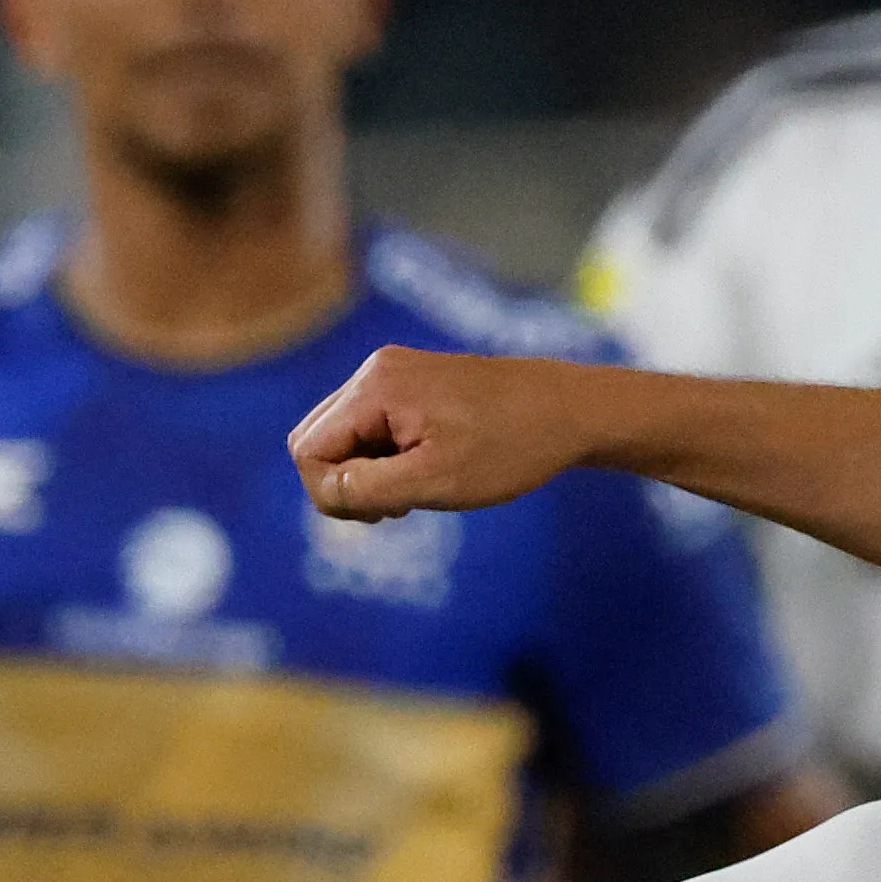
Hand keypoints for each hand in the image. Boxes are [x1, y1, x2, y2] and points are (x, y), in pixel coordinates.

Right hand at [290, 344, 594, 520]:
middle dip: (345, 484)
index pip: (308, 451)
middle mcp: (376, 370)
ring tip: (413, 494)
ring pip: (343, 435)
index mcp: (376, 387)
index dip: (334, 494)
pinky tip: (424, 473)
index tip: (388, 511)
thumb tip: (324, 489)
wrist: (572, 410)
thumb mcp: (435, 481)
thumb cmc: (510, 448)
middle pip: (315, 438)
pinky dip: (385, 458)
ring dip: (365, 474)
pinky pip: (371, 426)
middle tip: (397, 508)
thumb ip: (368, 489)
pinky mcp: (414, 381)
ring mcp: (395, 371)